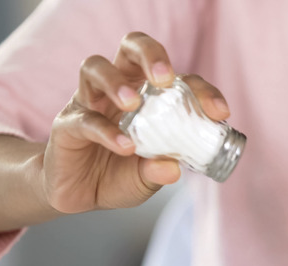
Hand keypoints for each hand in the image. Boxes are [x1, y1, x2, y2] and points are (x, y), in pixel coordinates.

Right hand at [42, 32, 230, 213]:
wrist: (80, 195)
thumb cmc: (120, 176)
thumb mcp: (147, 179)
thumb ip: (159, 172)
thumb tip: (173, 169)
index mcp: (150, 96)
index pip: (179, 79)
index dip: (202, 90)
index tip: (219, 112)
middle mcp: (120, 89)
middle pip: (131, 48)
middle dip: (151, 55)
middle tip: (165, 78)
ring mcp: (90, 102)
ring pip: (96, 68)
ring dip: (116, 83)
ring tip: (132, 105)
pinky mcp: (68, 124)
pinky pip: (85, 118)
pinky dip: (106, 131)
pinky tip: (124, 147)